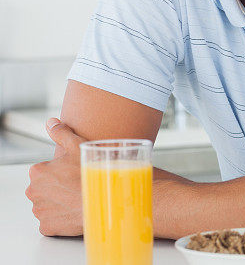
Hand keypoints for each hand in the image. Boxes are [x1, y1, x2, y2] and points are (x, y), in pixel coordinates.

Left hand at [25, 118, 85, 235]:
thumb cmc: (92, 174)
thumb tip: (50, 122)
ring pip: (48, 204)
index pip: (46, 170)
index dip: (63, 170)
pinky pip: (52, 221)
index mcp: (38, 171)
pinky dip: (62, 217)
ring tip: (79, 197)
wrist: (105, 202)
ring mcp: (39, 210)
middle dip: (59, 187)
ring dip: (60, 202)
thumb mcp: (79, 146)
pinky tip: (75, 210)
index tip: (75, 172)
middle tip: (78, 184)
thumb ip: (61, 133)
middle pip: (45, 187)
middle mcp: (33, 191)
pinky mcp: (47, 227)